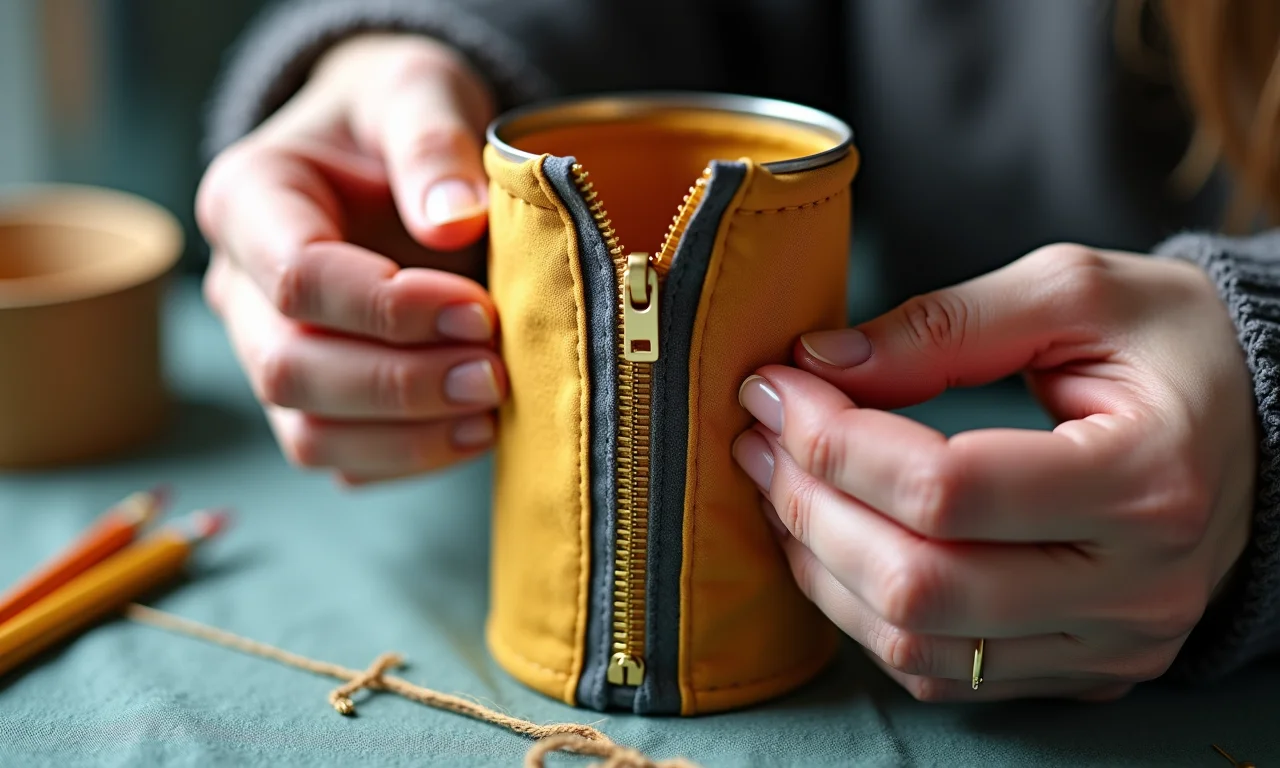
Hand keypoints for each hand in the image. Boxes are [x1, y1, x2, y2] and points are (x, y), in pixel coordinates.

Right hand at [198, 34, 504, 484]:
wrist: (393, 153)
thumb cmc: (397, 116)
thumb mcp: (418, 91)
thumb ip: (431, 142)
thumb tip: (455, 222)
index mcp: (249, 200)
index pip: (297, 278)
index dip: (388, 308)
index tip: (477, 310)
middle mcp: (242, 287)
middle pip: (289, 369)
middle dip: (399, 383)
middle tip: (492, 372)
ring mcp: (270, 350)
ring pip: (307, 433)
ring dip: (405, 436)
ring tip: (490, 410)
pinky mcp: (315, 400)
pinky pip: (343, 458)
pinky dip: (409, 458)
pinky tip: (476, 430)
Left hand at [733, 243, 1255, 700]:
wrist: (1255, 428)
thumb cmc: (1169, 348)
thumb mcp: (1076, 293)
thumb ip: (944, 324)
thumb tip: (819, 362)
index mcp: (1147, 477)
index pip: (947, 488)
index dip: (835, 440)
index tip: (776, 385)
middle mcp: (1136, 587)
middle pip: (919, 581)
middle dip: (808, 504)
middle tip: (758, 436)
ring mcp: (1108, 643)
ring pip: (915, 641)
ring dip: (818, 563)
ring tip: (778, 482)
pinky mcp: (1079, 669)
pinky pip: (938, 670)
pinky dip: (860, 611)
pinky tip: (829, 542)